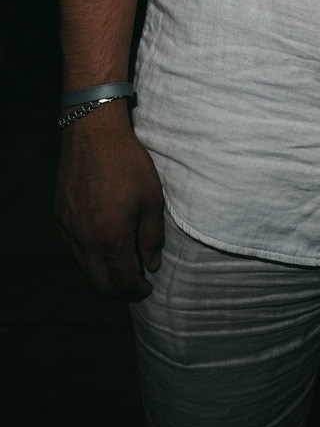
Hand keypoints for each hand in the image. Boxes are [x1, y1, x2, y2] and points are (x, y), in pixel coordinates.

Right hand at [55, 103, 164, 299]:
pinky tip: (103, 243)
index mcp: (111, 239)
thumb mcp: (152, 197)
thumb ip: (152, 235)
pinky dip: (89, 255)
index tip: (147, 288)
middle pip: (99, 284)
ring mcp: (69, 230)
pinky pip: (73, 247)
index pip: (122, 282)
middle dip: (118, 291)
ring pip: (84, 267)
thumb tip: (151, 264)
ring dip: (103, 273)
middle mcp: (85, 241)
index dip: (136, 291)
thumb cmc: (128, 163)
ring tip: (121, 264)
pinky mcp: (59, 217)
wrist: (93, 134)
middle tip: (134, 285)